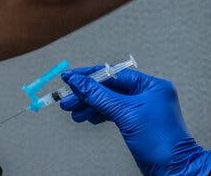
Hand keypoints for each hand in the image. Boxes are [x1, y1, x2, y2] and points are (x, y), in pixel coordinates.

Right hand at [60, 66, 210, 174]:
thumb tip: (78, 81)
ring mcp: (140, 109)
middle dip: (85, 94)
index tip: (70, 78)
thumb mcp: (125, 113)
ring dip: (88, 106)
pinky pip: (111, 112)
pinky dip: (98, 114)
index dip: (89, 76)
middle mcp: (146, 94)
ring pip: (107, 101)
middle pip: (107, 88)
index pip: (113, 74)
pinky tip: (87, 117)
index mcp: (150, 86)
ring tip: (73, 111)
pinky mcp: (135, 122)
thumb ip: (99, 95)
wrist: (174, 170)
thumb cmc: (161, 142)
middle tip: (67, 99)